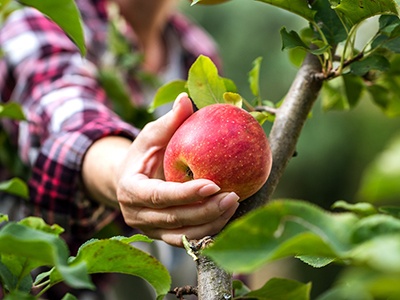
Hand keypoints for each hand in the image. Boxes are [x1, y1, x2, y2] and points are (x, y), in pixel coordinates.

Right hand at [116, 93, 239, 245]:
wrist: (129, 181)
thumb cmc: (143, 154)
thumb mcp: (151, 136)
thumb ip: (168, 122)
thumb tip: (186, 99)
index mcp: (130, 190)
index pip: (157, 196)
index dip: (185, 193)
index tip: (213, 184)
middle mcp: (136, 215)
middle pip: (175, 218)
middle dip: (206, 210)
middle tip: (234, 196)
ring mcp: (150, 230)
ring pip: (183, 235)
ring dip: (212, 223)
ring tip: (235, 204)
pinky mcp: (163, 236)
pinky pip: (188, 239)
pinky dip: (208, 231)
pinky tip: (228, 217)